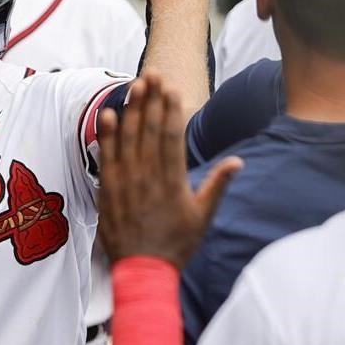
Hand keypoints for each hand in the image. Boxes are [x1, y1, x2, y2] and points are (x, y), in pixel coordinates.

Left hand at [97, 74, 241, 267]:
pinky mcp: (108, 189)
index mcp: (174, 181)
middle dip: (150, 100)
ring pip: (127, 138)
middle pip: (149, 130)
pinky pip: (106, 157)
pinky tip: (108, 115)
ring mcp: (126, 182)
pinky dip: (106, 135)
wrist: (143, 270)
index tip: (171, 88)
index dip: (171, 110)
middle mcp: (148, 176)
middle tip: (151, 74)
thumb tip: (238, 162)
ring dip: (131, 110)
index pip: (171, 137)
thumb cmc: (176, 244)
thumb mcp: (203, 217)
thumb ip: (217, 185)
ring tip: (133, 86)